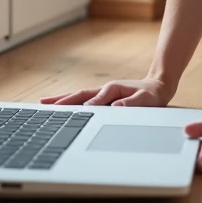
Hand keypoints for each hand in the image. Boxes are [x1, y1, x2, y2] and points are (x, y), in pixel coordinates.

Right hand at [39, 77, 172, 106]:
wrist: (158, 87)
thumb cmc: (152, 95)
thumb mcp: (145, 100)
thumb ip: (131, 104)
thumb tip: (115, 108)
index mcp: (112, 89)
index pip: (93, 100)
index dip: (82, 108)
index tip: (67, 115)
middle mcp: (104, 90)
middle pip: (79, 96)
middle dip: (62, 100)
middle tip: (43, 105)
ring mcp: (102, 93)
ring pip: (78, 97)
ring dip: (62, 100)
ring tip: (44, 104)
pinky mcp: (103, 98)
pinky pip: (83, 100)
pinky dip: (71, 102)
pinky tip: (63, 108)